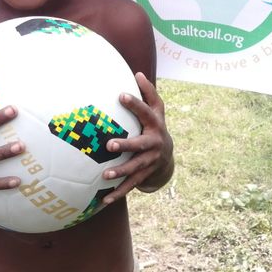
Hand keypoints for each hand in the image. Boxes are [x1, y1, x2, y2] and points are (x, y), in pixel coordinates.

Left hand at [100, 72, 173, 204]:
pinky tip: (104, 200)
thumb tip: (137, 72)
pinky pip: (131, 185)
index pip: (146, 111)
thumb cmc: (155, 127)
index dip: (135, 103)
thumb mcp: (156, 110)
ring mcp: (150, 161)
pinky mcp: (145, 176)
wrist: (167, 158)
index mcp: (155, 125)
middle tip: (110, 144)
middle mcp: (155, 143)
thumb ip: (148, 93)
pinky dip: (118, 193)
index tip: (121, 95)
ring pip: (135, 168)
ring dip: (121, 172)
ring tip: (105, 175)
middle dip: (127, 145)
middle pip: (141, 144)